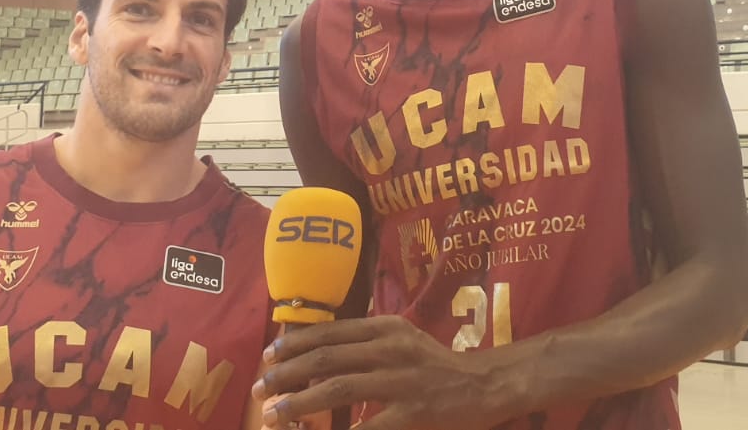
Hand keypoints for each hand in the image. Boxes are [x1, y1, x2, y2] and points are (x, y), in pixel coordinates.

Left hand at [253, 316, 513, 429]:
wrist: (486, 384)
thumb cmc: (437, 364)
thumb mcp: (402, 339)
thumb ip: (366, 342)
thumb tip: (317, 354)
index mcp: (386, 327)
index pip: (330, 332)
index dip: (294, 344)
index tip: (268, 356)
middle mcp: (390, 349)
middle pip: (327, 359)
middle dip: (287, 373)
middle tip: (261, 387)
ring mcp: (402, 381)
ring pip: (338, 388)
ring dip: (300, 401)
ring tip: (274, 413)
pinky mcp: (412, 412)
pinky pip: (367, 426)